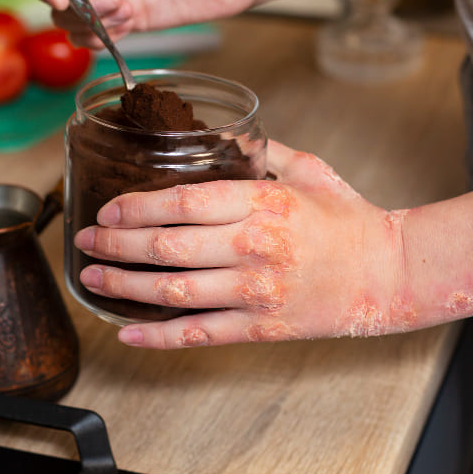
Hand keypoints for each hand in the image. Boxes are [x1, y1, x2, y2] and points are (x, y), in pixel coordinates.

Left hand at [73, 141, 414, 347]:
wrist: (387, 276)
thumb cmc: (349, 221)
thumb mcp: (310, 170)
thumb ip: (264, 151)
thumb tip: (224, 136)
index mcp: (263, 202)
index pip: (183, 203)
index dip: (135, 208)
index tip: (108, 211)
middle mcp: (253, 247)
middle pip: (166, 247)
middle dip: (114, 246)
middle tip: (84, 244)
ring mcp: (255, 292)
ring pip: (172, 292)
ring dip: (123, 287)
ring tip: (93, 280)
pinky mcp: (260, 328)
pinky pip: (198, 334)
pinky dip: (157, 337)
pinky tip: (127, 333)